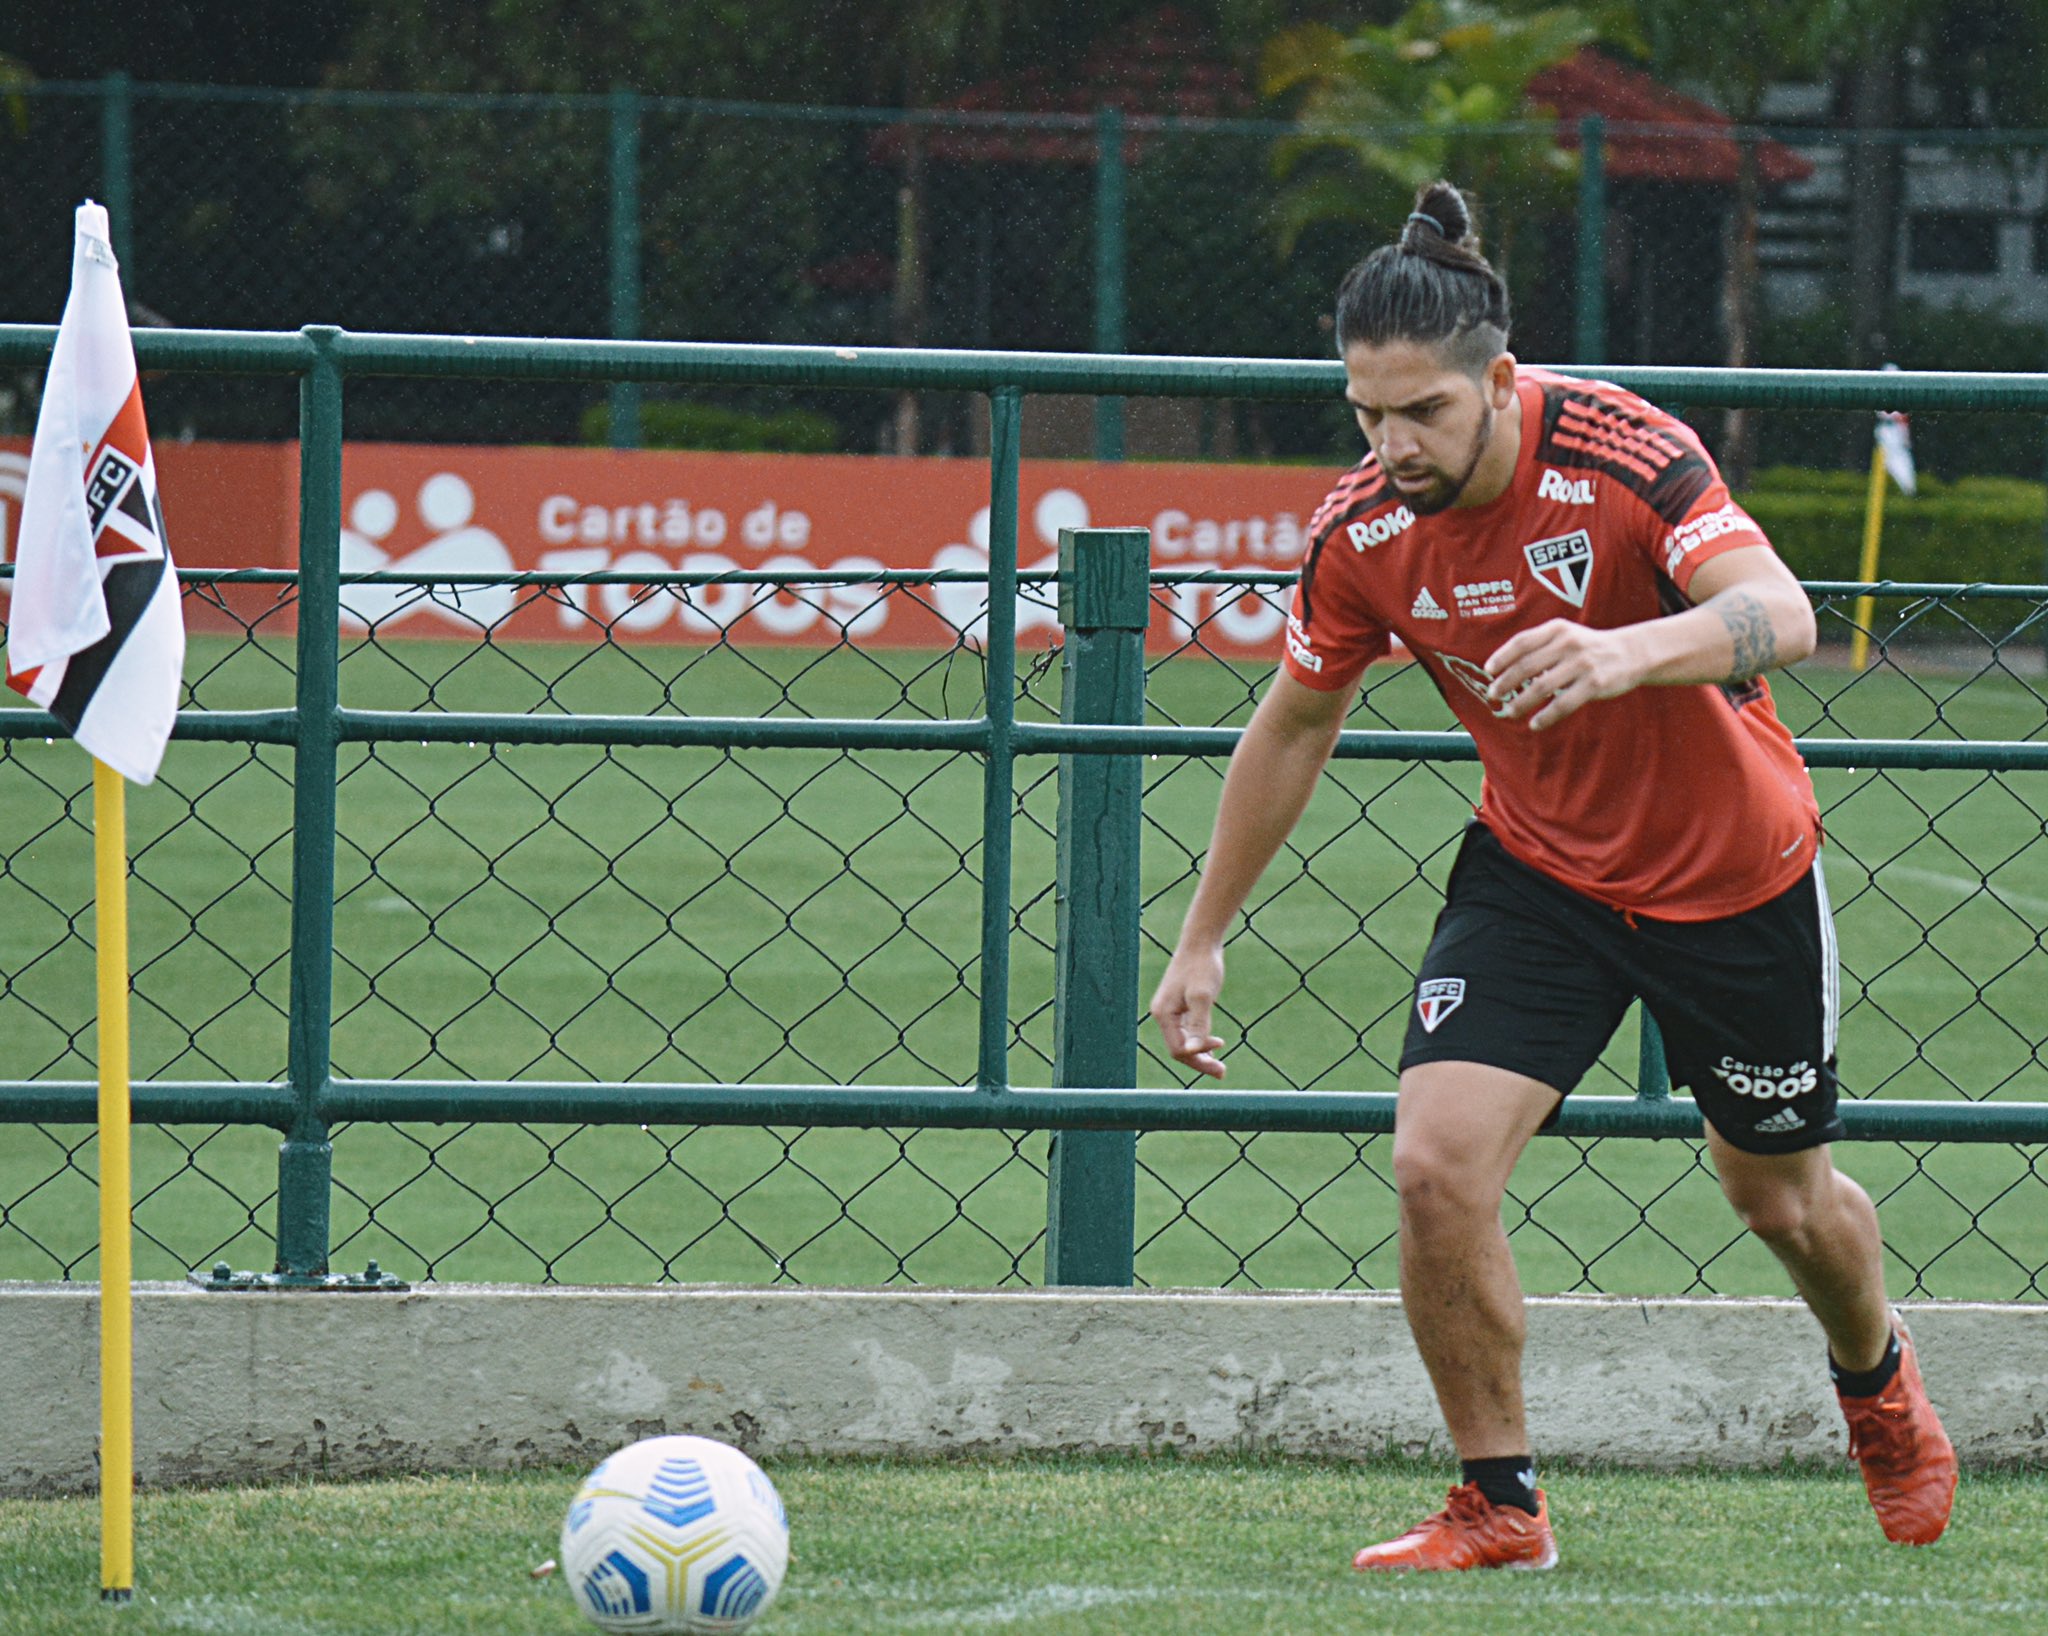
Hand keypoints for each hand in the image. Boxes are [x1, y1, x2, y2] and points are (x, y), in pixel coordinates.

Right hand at [1150, 941, 1227, 1078]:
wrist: (1201, 943)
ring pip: (1184, 1042)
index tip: (1220, 1053)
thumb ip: (1198, 1025)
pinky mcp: (1180, 1007)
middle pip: (1179, 1049)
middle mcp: (1163, 1015)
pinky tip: (1214, 1047)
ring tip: (1220, 1067)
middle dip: (1200, 1061)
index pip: (1177, 1049)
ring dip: (1201, 1054)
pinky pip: (1187, 1032)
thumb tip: (1192, 1051)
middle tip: (1222, 1072)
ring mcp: (1171, 1011)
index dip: (1197, 1057)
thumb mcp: (1202, 996)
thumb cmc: (1202, 967)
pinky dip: (1200, 1041)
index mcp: (1163, 1014)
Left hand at [1484, 620, 1644, 730]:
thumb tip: (1505, 668)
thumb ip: (1540, 646)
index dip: (1502, 657)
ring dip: (1521, 702)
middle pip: (1526, 666)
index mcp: (1557, 629)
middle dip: (1505, 683)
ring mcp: (1581, 664)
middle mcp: (1568, 644)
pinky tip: (1534, 724)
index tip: (1489, 671)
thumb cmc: (1590, 647)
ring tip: (1509, 712)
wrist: (1632, 652)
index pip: (1522, 642)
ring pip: (1541, 687)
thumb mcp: (1566, 635)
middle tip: (1493, 695)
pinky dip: (1546, 716)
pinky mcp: (1594, 684)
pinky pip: (1563, 703)